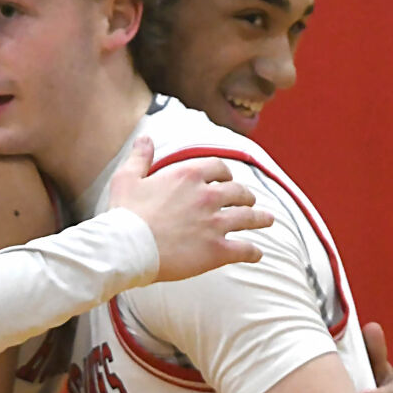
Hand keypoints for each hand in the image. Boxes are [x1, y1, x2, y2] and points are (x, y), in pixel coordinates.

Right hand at [108, 137, 272, 281]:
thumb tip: (145, 138)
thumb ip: (140, 157)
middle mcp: (207, 196)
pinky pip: (244, 249)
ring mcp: (215, 223)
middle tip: (249, 201)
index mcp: (188, 176)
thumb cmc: (124, 215)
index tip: (227, 179)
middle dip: (246, 196)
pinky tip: (257, 254)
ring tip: (268, 220)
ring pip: (248, 217)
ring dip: (260, 218)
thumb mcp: (127, 178)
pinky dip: (253, 251)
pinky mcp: (216, 250)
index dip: (226, 174)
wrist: (127, 248)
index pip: (219, 168)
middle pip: (238, 192)